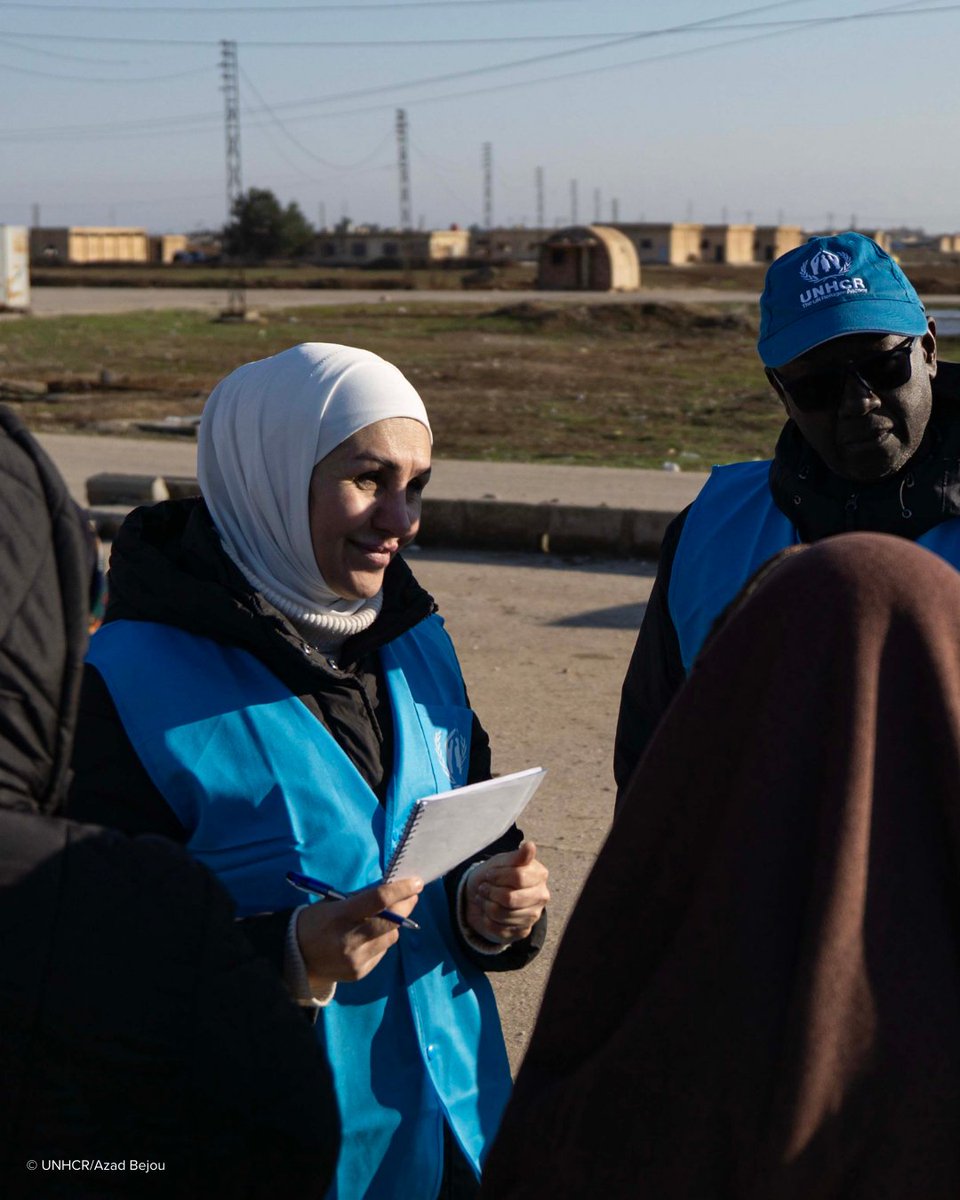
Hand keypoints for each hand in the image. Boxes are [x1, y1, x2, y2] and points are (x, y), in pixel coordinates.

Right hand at [296, 877, 422, 992]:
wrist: (296, 958)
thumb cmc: (316, 922)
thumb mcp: (333, 903)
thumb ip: (361, 900)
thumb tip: (393, 891)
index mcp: (340, 916)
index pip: (379, 900)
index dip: (401, 890)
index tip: (416, 882)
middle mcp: (350, 940)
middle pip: (391, 922)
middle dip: (406, 906)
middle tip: (412, 895)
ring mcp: (356, 959)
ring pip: (391, 938)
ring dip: (393, 925)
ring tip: (386, 917)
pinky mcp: (360, 973)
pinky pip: (381, 952)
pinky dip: (381, 941)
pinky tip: (370, 937)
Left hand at [464, 841, 548, 945]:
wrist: (483, 896)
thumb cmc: (495, 875)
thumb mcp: (501, 862)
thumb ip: (516, 856)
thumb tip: (530, 846)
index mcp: (539, 875)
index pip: (518, 877)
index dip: (498, 876)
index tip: (489, 875)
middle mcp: (541, 896)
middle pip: (510, 899)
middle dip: (491, 893)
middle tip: (483, 888)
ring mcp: (533, 916)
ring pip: (503, 915)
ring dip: (486, 906)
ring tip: (484, 898)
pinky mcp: (523, 932)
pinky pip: (499, 930)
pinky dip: (487, 920)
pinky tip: (487, 913)